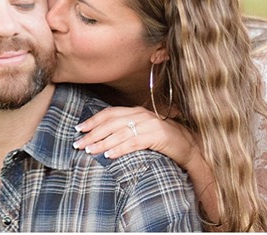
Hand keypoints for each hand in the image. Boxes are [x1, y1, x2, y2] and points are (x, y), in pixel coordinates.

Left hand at [73, 106, 197, 169]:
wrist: (189, 145)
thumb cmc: (163, 139)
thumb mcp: (143, 130)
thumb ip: (127, 129)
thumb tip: (104, 136)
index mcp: (135, 111)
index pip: (109, 113)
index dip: (92, 120)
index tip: (78, 129)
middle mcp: (140, 115)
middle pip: (110, 123)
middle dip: (92, 134)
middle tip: (77, 143)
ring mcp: (148, 125)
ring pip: (119, 133)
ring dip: (101, 143)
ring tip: (89, 151)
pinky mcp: (156, 136)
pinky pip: (133, 143)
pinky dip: (119, 149)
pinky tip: (109, 155)